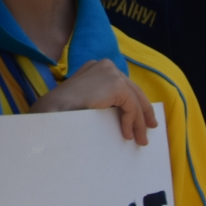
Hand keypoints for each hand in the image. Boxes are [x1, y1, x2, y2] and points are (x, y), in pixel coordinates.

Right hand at [29, 59, 157, 144]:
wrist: (53, 109)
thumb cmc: (65, 109)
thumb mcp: (91, 101)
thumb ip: (107, 100)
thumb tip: (128, 113)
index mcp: (97, 67)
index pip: (124, 85)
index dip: (137, 102)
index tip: (145, 119)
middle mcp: (105, 65)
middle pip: (133, 90)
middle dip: (143, 112)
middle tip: (151, 128)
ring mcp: (110, 72)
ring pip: (134, 100)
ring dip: (139, 122)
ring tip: (141, 140)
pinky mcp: (115, 83)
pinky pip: (131, 107)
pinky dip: (132, 122)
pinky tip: (127, 134)